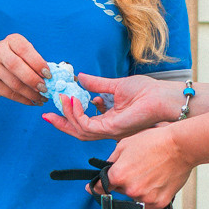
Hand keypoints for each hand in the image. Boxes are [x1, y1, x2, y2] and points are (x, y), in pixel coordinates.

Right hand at [0, 34, 49, 106]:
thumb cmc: (10, 61)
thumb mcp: (20, 54)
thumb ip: (34, 62)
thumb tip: (53, 77)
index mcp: (11, 40)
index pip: (24, 50)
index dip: (37, 63)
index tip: (48, 75)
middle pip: (16, 66)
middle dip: (33, 79)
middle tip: (45, 89)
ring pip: (14, 83)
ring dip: (30, 93)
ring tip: (42, 98)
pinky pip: (9, 93)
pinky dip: (23, 99)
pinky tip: (32, 102)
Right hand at [45, 73, 179, 140]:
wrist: (162, 97)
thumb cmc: (147, 92)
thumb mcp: (115, 85)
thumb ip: (96, 84)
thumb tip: (80, 78)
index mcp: (109, 119)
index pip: (84, 122)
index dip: (68, 116)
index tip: (58, 103)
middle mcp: (107, 127)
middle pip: (78, 130)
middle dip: (61, 123)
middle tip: (46, 116)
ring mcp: (109, 130)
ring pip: (79, 129)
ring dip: (68, 114)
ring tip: (62, 98)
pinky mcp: (111, 129)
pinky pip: (86, 125)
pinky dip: (77, 114)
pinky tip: (73, 100)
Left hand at [102, 125, 193, 208]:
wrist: (180, 147)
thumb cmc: (155, 142)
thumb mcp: (125, 144)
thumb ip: (111, 160)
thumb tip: (105, 169)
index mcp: (118, 175)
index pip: (100, 187)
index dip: (95, 187)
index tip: (92, 188)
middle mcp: (130, 189)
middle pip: (119, 190)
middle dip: (123, 182)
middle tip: (137, 168)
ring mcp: (145, 198)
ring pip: (134, 197)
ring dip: (138, 188)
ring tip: (150, 172)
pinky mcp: (159, 202)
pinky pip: (148, 202)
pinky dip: (150, 194)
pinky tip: (157, 180)